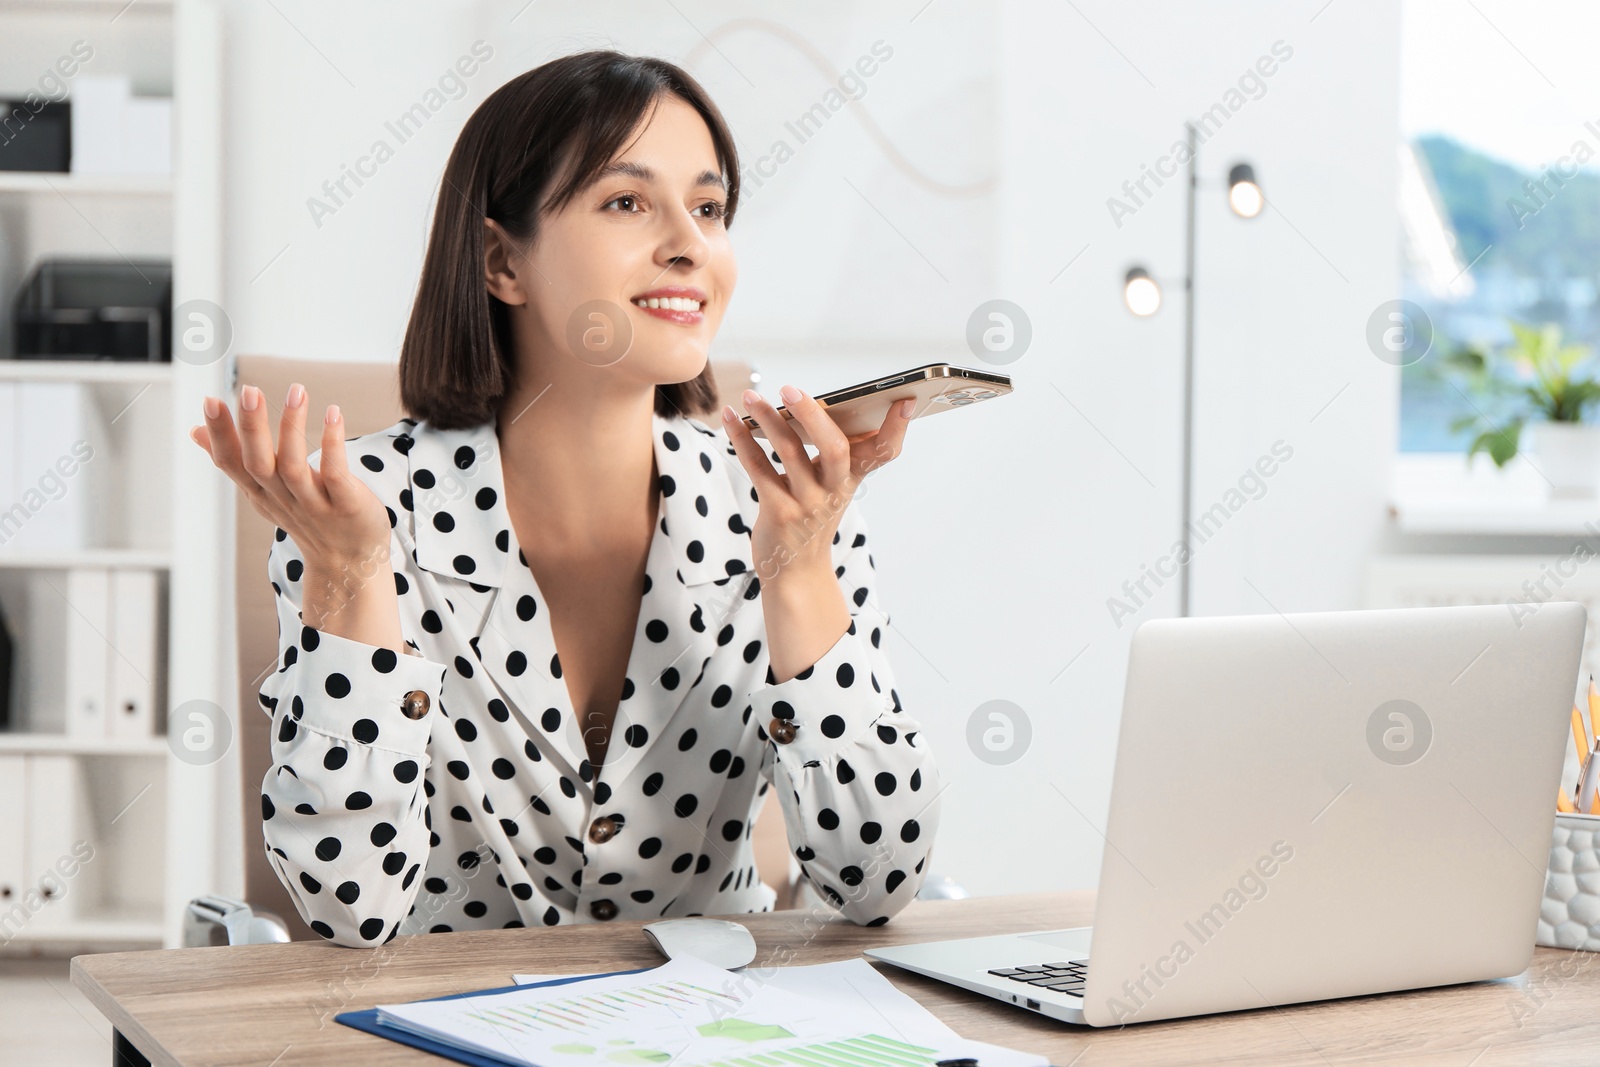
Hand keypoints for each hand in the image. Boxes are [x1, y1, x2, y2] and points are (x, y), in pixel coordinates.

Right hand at [189, 383, 391, 570]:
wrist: (349, 564)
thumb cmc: (308, 518)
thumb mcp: (264, 492)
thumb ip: (234, 461)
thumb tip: (194, 431)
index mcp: (260, 493)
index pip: (232, 463)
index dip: (219, 435)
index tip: (210, 400)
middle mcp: (282, 499)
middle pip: (258, 464)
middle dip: (250, 427)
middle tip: (248, 390)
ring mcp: (313, 504)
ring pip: (294, 466)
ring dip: (292, 427)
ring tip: (296, 391)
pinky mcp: (345, 505)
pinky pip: (335, 473)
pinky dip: (333, 444)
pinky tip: (333, 414)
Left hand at [722, 384, 912, 583]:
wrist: (795, 572)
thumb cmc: (812, 516)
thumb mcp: (833, 487)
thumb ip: (834, 451)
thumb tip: (812, 402)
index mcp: (852, 478)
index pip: (883, 452)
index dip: (896, 428)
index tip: (906, 400)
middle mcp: (834, 490)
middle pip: (834, 448)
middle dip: (813, 415)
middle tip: (790, 389)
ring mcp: (807, 503)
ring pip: (789, 452)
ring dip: (767, 419)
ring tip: (749, 396)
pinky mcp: (778, 512)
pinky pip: (758, 468)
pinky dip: (742, 440)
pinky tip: (730, 419)